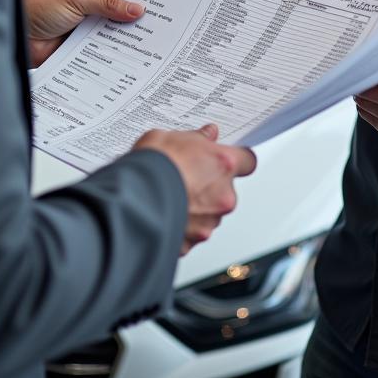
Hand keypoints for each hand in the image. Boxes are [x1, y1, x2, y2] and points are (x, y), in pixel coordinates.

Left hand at [22, 0, 144, 66]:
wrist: (16, 35)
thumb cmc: (36, 7)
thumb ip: (107, 3)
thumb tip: (135, 8)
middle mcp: (87, 2)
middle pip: (117, 8)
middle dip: (133, 14)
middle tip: (159, 19)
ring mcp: (85, 24)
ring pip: (111, 28)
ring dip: (125, 34)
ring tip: (151, 38)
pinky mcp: (81, 44)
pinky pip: (102, 46)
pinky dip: (114, 50)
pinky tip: (130, 53)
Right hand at [134, 124, 256, 254]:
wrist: (129, 201)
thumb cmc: (149, 166)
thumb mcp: (169, 137)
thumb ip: (194, 138)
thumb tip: (205, 135)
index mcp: (223, 164)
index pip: (248, 160)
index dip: (237, 160)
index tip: (226, 159)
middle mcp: (223, 195)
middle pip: (227, 190)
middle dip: (210, 185)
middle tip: (185, 177)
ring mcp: (209, 222)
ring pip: (210, 213)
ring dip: (196, 207)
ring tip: (169, 195)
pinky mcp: (193, 242)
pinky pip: (192, 232)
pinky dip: (181, 225)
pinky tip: (163, 211)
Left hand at [354, 59, 377, 154]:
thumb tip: (372, 54)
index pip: (373, 70)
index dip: (365, 66)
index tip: (360, 64)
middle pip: (366, 90)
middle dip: (363, 83)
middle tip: (363, 77)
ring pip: (366, 106)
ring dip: (365, 98)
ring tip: (373, 91)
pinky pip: (373, 122)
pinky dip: (372, 112)